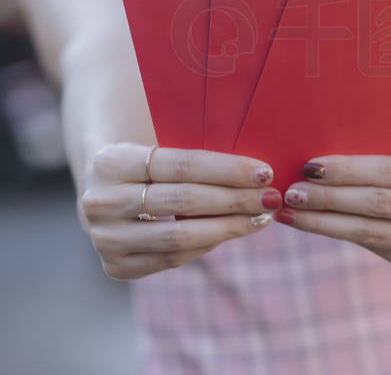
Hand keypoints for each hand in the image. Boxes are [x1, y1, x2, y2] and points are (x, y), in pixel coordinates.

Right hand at [79, 142, 283, 279]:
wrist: (105, 192)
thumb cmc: (151, 162)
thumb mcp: (161, 143)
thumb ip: (198, 149)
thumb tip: (259, 170)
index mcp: (110, 161)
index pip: (181, 165)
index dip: (228, 170)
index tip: (265, 172)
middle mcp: (99, 202)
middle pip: (184, 201)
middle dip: (236, 199)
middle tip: (272, 197)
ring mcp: (105, 239)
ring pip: (180, 237)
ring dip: (229, 227)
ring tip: (262, 217)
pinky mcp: (115, 267)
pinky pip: (173, 259)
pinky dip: (208, 245)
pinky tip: (232, 232)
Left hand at [274, 152, 390, 274]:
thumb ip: (382, 160)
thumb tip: (317, 166)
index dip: (350, 170)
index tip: (310, 167)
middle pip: (380, 204)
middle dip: (331, 197)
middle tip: (292, 192)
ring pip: (372, 232)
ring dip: (325, 222)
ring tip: (292, 211)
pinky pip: (373, 247)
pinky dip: (339, 233)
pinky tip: (313, 224)